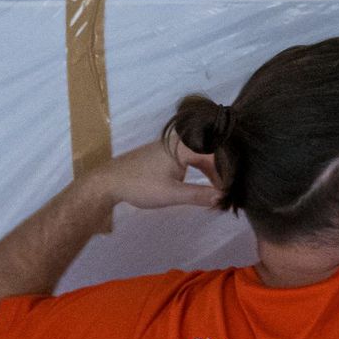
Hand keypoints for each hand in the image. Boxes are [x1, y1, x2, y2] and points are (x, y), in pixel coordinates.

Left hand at [99, 139, 222, 211]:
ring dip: (210, 169)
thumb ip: (199, 195)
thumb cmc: (140, 186)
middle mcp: (179, 139)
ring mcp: (171, 143)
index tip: (229, 193)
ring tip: (216, 188)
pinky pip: (191, 153)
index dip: (224, 176)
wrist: (110, 180)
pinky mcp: (165, 149)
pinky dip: (199, 167)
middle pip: (210, 151)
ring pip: (200, 152)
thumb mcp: (172, 194)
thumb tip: (222, 198)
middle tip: (226, 191)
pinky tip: (201, 180)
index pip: (214, 157)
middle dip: (221, 171)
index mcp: (183, 146)